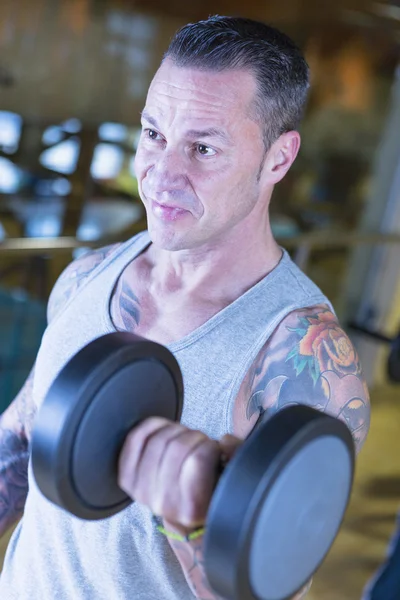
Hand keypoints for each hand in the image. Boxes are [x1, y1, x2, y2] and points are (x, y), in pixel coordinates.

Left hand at [118, 417, 240, 530]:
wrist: (182, 507)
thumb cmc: (210, 487)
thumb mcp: (233, 476)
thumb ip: (239, 456)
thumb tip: (224, 442)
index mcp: (193, 508)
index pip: (198, 459)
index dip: (210, 446)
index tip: (214, 451)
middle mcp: (164, 504)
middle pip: (177, 446)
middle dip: (194, 437)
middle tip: (200, 444)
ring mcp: (142, 491)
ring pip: (159, 439)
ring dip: (176, 431)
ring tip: (185, 440)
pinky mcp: (127, 478)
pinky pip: (136, 438)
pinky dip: (152, 426)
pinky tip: (165, 430)